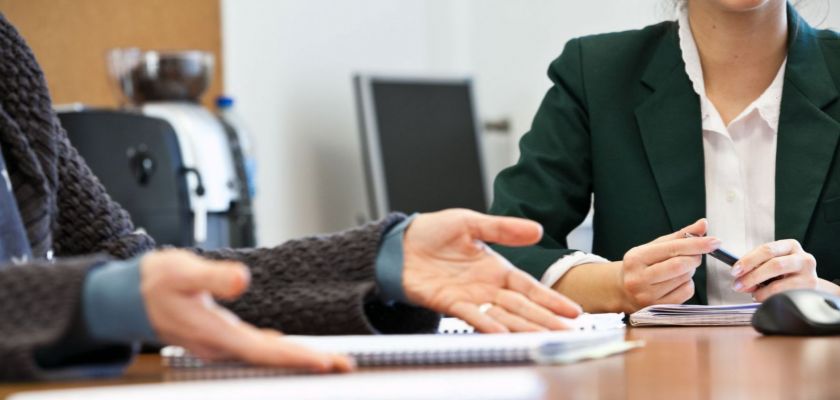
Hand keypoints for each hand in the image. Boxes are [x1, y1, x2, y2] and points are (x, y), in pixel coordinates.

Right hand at [141, 249, 353, 371]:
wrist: (127, 297)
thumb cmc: (154, 282)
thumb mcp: (181, 270)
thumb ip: (212, 275)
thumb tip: (241, 279)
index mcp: (214, 333)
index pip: (263, 350)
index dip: (295, 356)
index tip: (326, 361)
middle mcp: (219, 346)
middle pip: (270, 360)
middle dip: (308, 362)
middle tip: (346, 365)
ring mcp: (218, 345)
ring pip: (264, 357)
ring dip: (296, 359)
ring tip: (329, 361)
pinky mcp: (218, 338)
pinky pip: (255, 350)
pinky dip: (277, 351)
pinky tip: (289, 349)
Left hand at [401, 209, 582, 332]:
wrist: (398, 244)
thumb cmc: (433, 232)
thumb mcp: (471, 222)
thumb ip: (503, 228)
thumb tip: (537, 229)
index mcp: (496, 268)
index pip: (530, 287)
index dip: (550, 299)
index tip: (572, 311)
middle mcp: (486, 287)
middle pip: (522, 307)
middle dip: (545, 320)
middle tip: (567, 334)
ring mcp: (469, 297)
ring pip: (503, 316)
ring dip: (523, 327)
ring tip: (544, 338)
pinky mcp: (449, 303)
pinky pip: (472, 316)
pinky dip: (487, 324)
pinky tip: (503, 333)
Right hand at [619, 219, 720, 310]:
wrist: (622, 289)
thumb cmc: (641, 265)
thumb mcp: (654, 247)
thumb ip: (679, 236)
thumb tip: (703, 224)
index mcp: (636, 258)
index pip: (672, 249)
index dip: (696, 244)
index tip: (714, 241)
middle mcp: (638, 278)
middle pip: (680, 265)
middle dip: (694, 258)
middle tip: (695, 255)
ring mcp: (647, 295)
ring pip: (685, 279)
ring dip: (690, 271)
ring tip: (679, 269)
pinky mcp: (657, 308)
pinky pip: (686, 292)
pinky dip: (688, 284)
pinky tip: (677, 281)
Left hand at [731, 239, 817, 300]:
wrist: (808, 286)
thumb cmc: (784, 273)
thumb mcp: (771, 264)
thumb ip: (755, 268)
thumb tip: (739, 280)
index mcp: (790, 246)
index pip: (767, 249)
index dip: (748, 260)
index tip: (735, 271)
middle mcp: (803, 258)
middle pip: (774, 265)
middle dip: (752, 276)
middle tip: (737, 285)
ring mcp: (809, 275)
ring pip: (779, 284)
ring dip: (760, 291)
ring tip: (752, 294)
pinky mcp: (810, 291)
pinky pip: (784, 297)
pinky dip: (769, 298)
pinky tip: (764, 299)